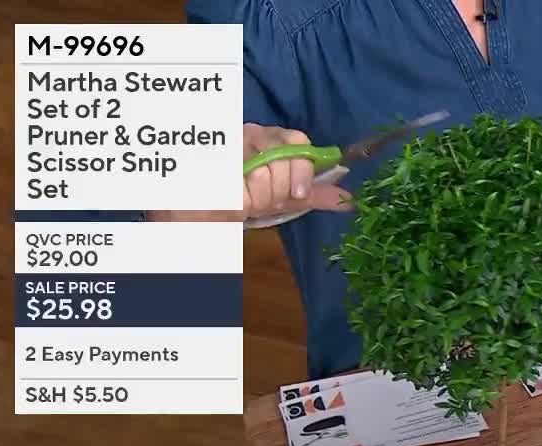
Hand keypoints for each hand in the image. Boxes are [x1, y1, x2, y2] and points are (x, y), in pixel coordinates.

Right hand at [147, 124, 352, 221]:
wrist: (193, 215)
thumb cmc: (236, 202)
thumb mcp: (278, 199)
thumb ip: (312, 196)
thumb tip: (348, 200)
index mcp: (266, 138)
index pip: (297, 141)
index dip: (302, 170)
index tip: (298, 193)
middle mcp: (249, 133)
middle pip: (288, 157)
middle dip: (280, 190)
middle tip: (260, 200)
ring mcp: (230, 142)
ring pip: (267, 173)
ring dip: (258, 197)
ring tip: (242, 200)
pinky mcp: (216, 158)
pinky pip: (247, 182)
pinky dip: (243, 199)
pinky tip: (231, 199)